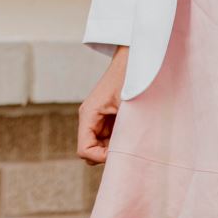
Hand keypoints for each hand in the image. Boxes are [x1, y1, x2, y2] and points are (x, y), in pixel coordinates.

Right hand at [77, 47, 128, 164]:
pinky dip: (117, 141)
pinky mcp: (104, 117)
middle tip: (128, 148)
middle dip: (107, 155)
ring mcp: (95, 117)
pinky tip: (131, 132)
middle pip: (90, 151)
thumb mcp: (129, 109)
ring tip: (131, 138)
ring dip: (113, 148)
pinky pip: (106, 138)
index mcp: (88, 114)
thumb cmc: (131, 80)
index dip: (100, 158)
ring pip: (99, 146)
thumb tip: (125, 157)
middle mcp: (88, 117)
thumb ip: (124, 134)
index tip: (120, 154)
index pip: (84, 150)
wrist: (134, 60)